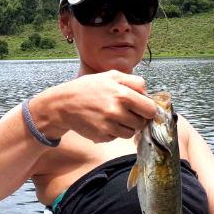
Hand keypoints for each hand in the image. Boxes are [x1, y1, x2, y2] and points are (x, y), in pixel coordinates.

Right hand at [32, 70, 157, 142]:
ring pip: (130, 133)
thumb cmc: (88, 88)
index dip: (147, 109)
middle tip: (126, 112)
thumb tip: (147, 93)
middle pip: (141, 123)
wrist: (64, 104)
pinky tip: (103, 122)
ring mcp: (109, 126)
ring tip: (114, 116)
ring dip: (126, 126)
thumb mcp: (111, 76)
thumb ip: (133, 81)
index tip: (142, 108)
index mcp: (123, 94)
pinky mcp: (102, 136)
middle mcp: (117, 111)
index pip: (150, 109)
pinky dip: (113, 132)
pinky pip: (116, 137)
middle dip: (136, 118)